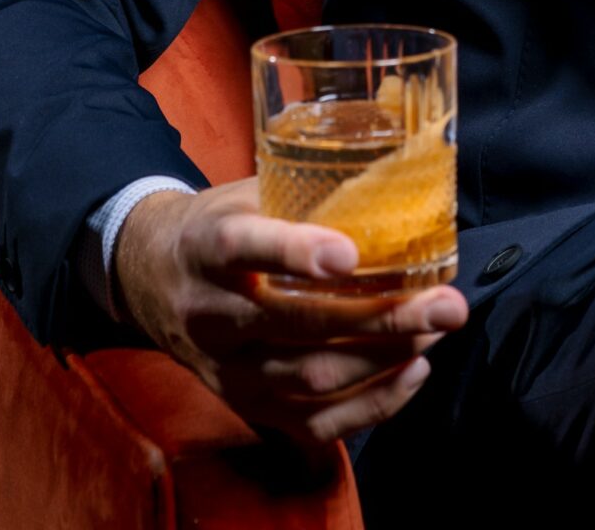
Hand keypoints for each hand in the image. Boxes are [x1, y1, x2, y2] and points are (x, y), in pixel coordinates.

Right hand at [113, 177, 468, 447]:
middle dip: (381, 317)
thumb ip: (305, 191)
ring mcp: (226, 370)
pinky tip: (412, 372)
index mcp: (206, 246)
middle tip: (444, 304)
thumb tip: (398, 171)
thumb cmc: (217, 226)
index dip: (294, 252)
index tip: (350, 254)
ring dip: (384, 359)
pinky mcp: (245, 406)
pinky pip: (311, 423)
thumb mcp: (245, 192)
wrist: (150, 279)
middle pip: (295, 325)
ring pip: (308, 378)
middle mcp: (211, 314)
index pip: (243, 248)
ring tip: (435, 330)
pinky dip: (370, 405)